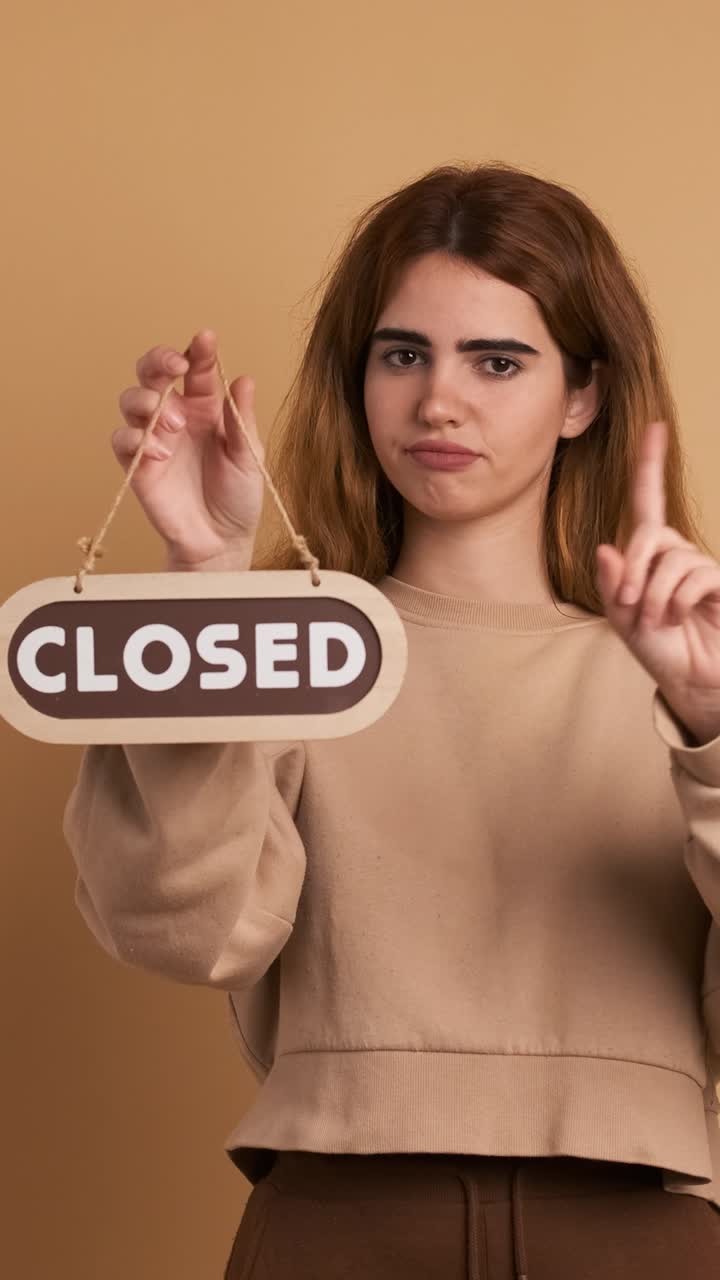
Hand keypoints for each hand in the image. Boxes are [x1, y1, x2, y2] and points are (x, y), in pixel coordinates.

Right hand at [112, 329, 265, 567]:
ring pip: (132, 399)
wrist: (222, 541)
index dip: (198, 351)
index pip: (196, 369)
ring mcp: (154, 439)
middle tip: (175, 366)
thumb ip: (241, 419)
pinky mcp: (137, 465)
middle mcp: (176, 416)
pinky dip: (136, 438)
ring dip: (149, 402)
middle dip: (159, 360)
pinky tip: (160, 453)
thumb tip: (244, 379)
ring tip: (174, 425)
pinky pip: (122, 439)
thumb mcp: (249, 456)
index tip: (205, 339)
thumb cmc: (238, 497)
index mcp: (206, 407)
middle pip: (153, 373)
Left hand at [595, 419, 719, 744]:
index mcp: (648, 554)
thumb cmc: (658, 646)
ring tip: (658, 620)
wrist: (690, 678)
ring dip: (655, 596)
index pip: (647, 502)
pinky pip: (694, 577)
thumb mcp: (623, 618)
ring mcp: (700, 566)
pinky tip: (679, 619)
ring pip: (671, 561)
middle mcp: (676, 552)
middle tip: (630, 604)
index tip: (655, 428)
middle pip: (650, 535)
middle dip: (634, 569)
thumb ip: (612, 585)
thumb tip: (607, 548)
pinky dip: (677, 602)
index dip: (651, 465)